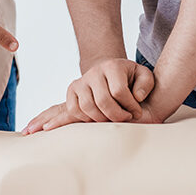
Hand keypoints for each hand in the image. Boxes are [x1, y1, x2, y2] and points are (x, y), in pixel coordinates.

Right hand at [23, 58, 154, 132]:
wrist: (117, 75)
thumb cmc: (133, 79)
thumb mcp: (145, 77)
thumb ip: (146, 84)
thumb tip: (135, 97)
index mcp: (112, 67)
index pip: (118, 92)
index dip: (130, 106)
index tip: (137, 112)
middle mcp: (94, 73)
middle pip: (103, 101)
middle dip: (117, 115)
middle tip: (126, 120)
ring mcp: (80, 83)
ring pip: (85, 108)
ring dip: (98, 119)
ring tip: (107, 122)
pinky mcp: (72, 93)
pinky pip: (67, 108)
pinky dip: (64, 119)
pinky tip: (50, 127)